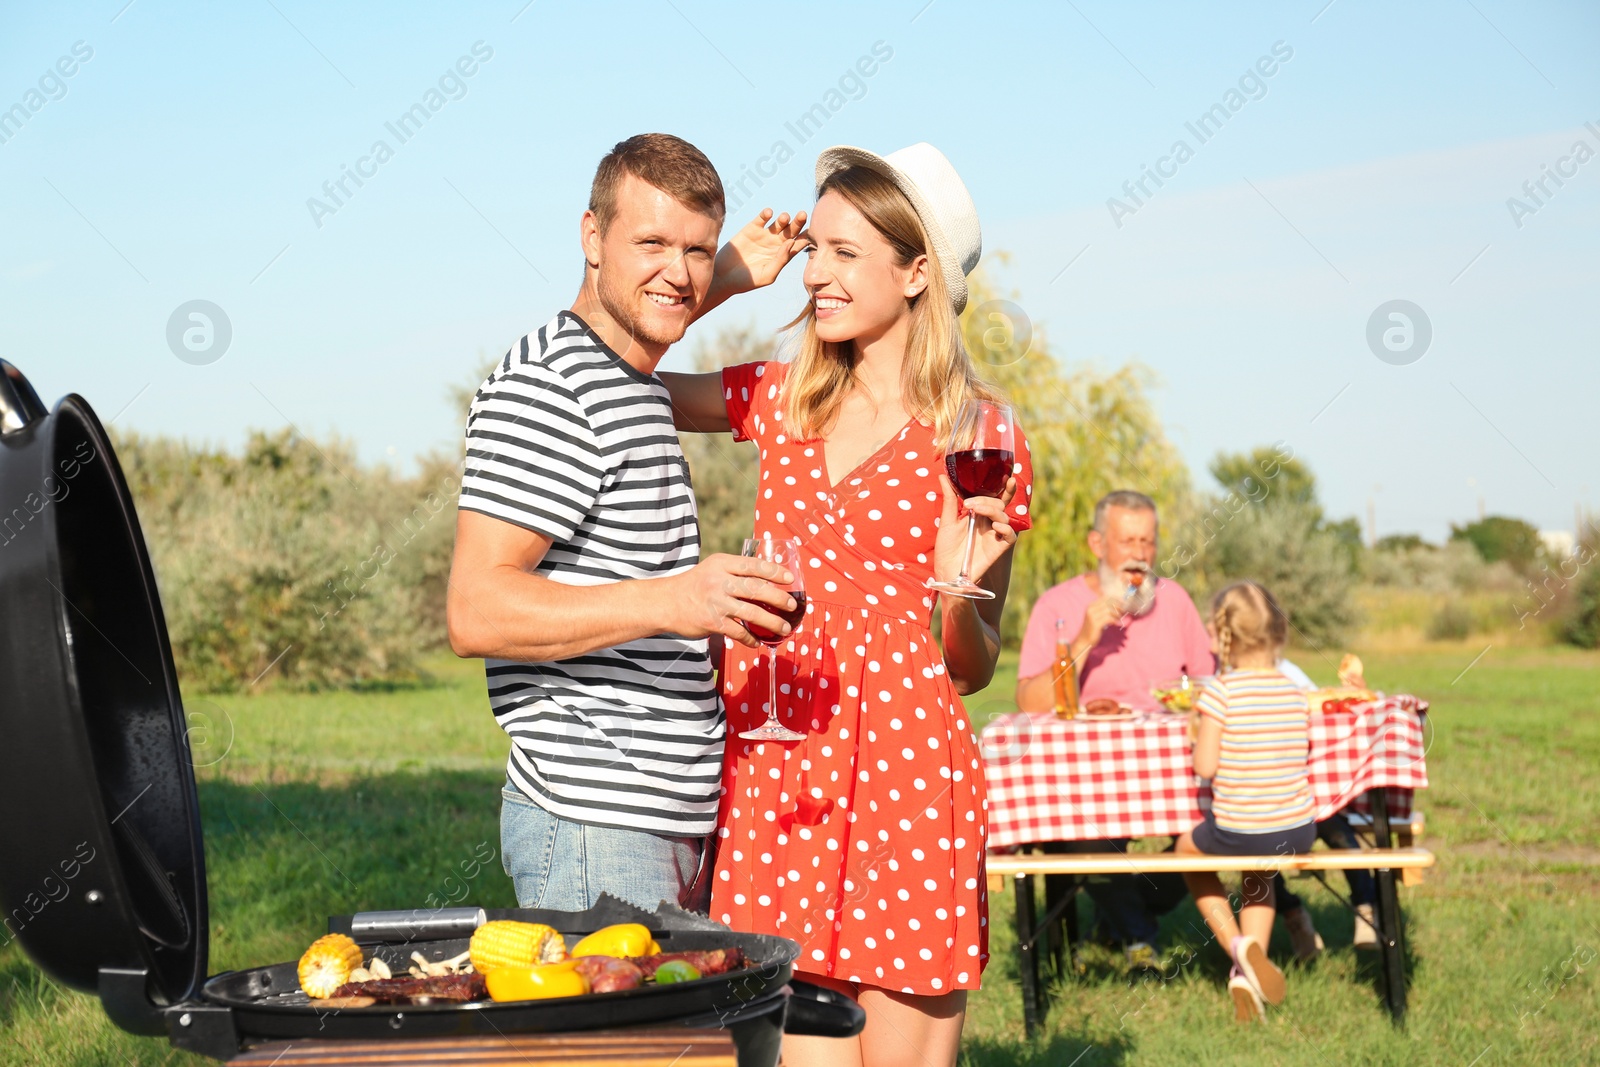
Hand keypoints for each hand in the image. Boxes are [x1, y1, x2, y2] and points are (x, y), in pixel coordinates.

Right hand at [670, 553, 795, 648]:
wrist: (665, 603)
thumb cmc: (694, 585)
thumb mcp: (712, 569)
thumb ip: (735, 572)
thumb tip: (767, 581)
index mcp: (722, 564)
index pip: (753, 565)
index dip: (774, 572)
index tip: (790, 579)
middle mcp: (719, 581)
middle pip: (756, 588)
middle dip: (778, 598)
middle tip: (792, 605)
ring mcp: (715, 602)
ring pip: (751, 612)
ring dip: (772, 622)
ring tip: (785, 628)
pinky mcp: (711, 622)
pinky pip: (738, 632)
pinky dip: (751, 638)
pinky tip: (758, 642)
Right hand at [713, 208, 808, 294]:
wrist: (723, 277)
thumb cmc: (747, 281)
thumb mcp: (768, 274)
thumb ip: (781, 260)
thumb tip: (792, 243)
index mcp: (782, 256)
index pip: (798, 244)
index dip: (805, 237)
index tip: (812, 232)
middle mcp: (776, 244)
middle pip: (791, 231)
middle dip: (798, 222)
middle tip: (803, 215)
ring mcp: (764, 235)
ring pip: (779, 223)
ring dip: (784, 218)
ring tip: (784, 218)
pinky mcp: (751, 229)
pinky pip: (762, 218)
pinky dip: (766, 214)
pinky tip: (769, 213)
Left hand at [932, 474, 1017, 588]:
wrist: (946, 570)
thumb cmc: (946, 547)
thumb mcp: (947, 520)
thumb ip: (950, 498)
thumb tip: (943, 475)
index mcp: (979, 515)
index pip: (996, 498)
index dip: (1005, 488)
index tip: (1007, 477)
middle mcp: (989, 523)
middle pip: (999, 505)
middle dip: (986, 500)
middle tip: (969, 504)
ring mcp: (995, 535)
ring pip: (1004, 517)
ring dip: (991, 510)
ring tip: (976, 511)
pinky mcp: (998, 548)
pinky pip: (1010, 536)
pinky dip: (1005, 529)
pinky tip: (995, 526)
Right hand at [1074, 595, 1125, 649]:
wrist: (1084, 640)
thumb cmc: (1093, 629)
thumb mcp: (1097, 617)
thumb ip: (1104, 610)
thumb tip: (1118, 605)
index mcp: (1091, 606)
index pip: (1105, 598)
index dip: (1116, 599)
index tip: (1124, 603)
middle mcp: (1090, 609)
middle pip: (1108, 603)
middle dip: (1118, 606)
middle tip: (1124, 611)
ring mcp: (1092, 616)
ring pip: (1109, 610)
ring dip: (1117, 614)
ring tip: (1119, 618)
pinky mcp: (1095, 624)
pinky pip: (1108, 618)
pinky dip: (1114, 620)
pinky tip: (1116, 623)